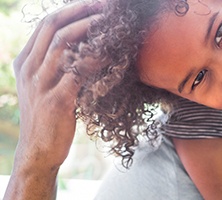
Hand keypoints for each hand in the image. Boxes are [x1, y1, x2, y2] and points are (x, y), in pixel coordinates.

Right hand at [4, 1, 103, 198]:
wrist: (38, 151)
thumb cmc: (48, 118)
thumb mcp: (45, 86)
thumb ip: (56, 66)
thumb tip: (83, 46)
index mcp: (25, 62)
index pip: (46, 24)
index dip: (70, 10)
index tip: (94, 4)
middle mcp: (29, 69)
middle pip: (52, 27)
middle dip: (80, 12)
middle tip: (105, 6)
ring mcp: (40, 84)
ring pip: (62, 45)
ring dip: (88, 30)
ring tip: (109, 24)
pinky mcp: (56, 101)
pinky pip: (77, 73)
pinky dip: (94, 60)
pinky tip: (110, 54)